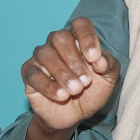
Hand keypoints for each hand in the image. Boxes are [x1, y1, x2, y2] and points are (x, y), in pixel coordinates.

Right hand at [21, 17, 120, 131]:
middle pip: (60, 37)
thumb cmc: (92, 90)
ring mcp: (41, 57)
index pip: (80, 24)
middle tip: (86, 81)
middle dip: (74, 60)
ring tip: (76, 90)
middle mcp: (57, 43)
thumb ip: (110, 65)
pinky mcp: (29, 73)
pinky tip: (62, 95)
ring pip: (46, 55)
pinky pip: (34, 74)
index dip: (87, 37)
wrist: (76, 114)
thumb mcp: (109, 79)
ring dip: (63, 74)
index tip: (95, 58)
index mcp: (78, 38)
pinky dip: (49, 86)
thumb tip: (101, 60)